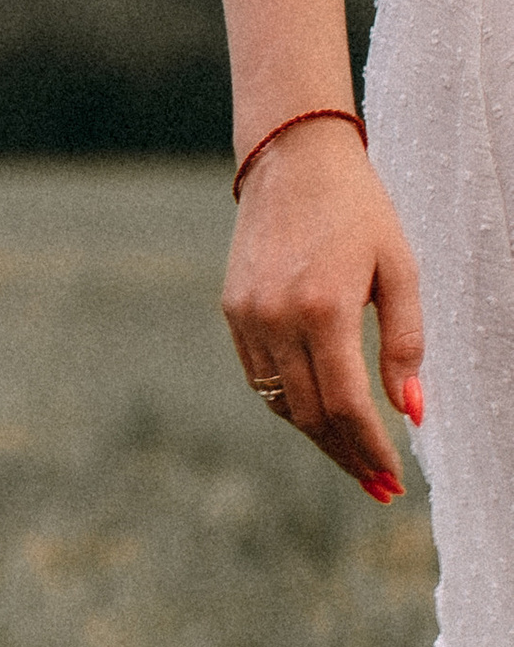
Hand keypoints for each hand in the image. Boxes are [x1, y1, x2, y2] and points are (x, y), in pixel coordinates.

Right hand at [224, 118, 423, 500]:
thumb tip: (412, 411)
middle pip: (312, 415)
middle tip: (379, 486)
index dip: (370, 448)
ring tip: (354, 457)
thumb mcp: (399, 270)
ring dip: (319, 437)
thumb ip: (406, 343)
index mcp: (324, 308)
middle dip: (347, 456)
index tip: (392, 479)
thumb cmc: (359, 210)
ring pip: (283, 403)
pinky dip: (293, 403)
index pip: (346, 404)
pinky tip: (321, 414)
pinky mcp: (233, 312)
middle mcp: (277, 319)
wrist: (293, 160)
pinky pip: (262, 378)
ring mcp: (248, 318)